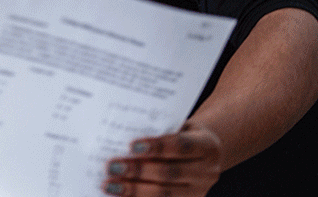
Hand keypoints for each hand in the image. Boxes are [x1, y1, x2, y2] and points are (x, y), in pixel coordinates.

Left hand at [102, 124, 223, 195]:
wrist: (206, 153)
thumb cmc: (182, 135)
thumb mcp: (178, 127)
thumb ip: (157, 132)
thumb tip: (120, 139)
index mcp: (207, 146)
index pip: (181, 146)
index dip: (157, 147)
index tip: (132, 146)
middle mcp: (207, 172)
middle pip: (170, 173)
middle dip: (138, 171)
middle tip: (112, 167)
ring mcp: (199, 191)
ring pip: (165, 194)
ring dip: (134, 190)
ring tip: (110, 185)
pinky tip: (119, 195)